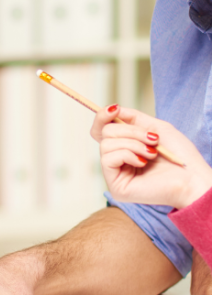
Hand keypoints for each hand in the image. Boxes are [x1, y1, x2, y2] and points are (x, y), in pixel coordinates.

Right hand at [92, 106, 211, 209]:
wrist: (193, 178)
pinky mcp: (115, 186)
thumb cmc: (180, 155)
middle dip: (130, 131)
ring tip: (152, 153)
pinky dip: (127, 155)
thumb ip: (132, 117)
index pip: (101, 129)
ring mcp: (115, 174)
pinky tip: (143, 163)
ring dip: (133, 144)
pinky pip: (108, 159)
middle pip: (104, 132)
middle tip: (153, 139)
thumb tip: (111, 108)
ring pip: (106, 144)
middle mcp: (117, 160)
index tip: (115, 109)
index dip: (102, 116)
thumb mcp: (156, 127)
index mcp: (125, 146)